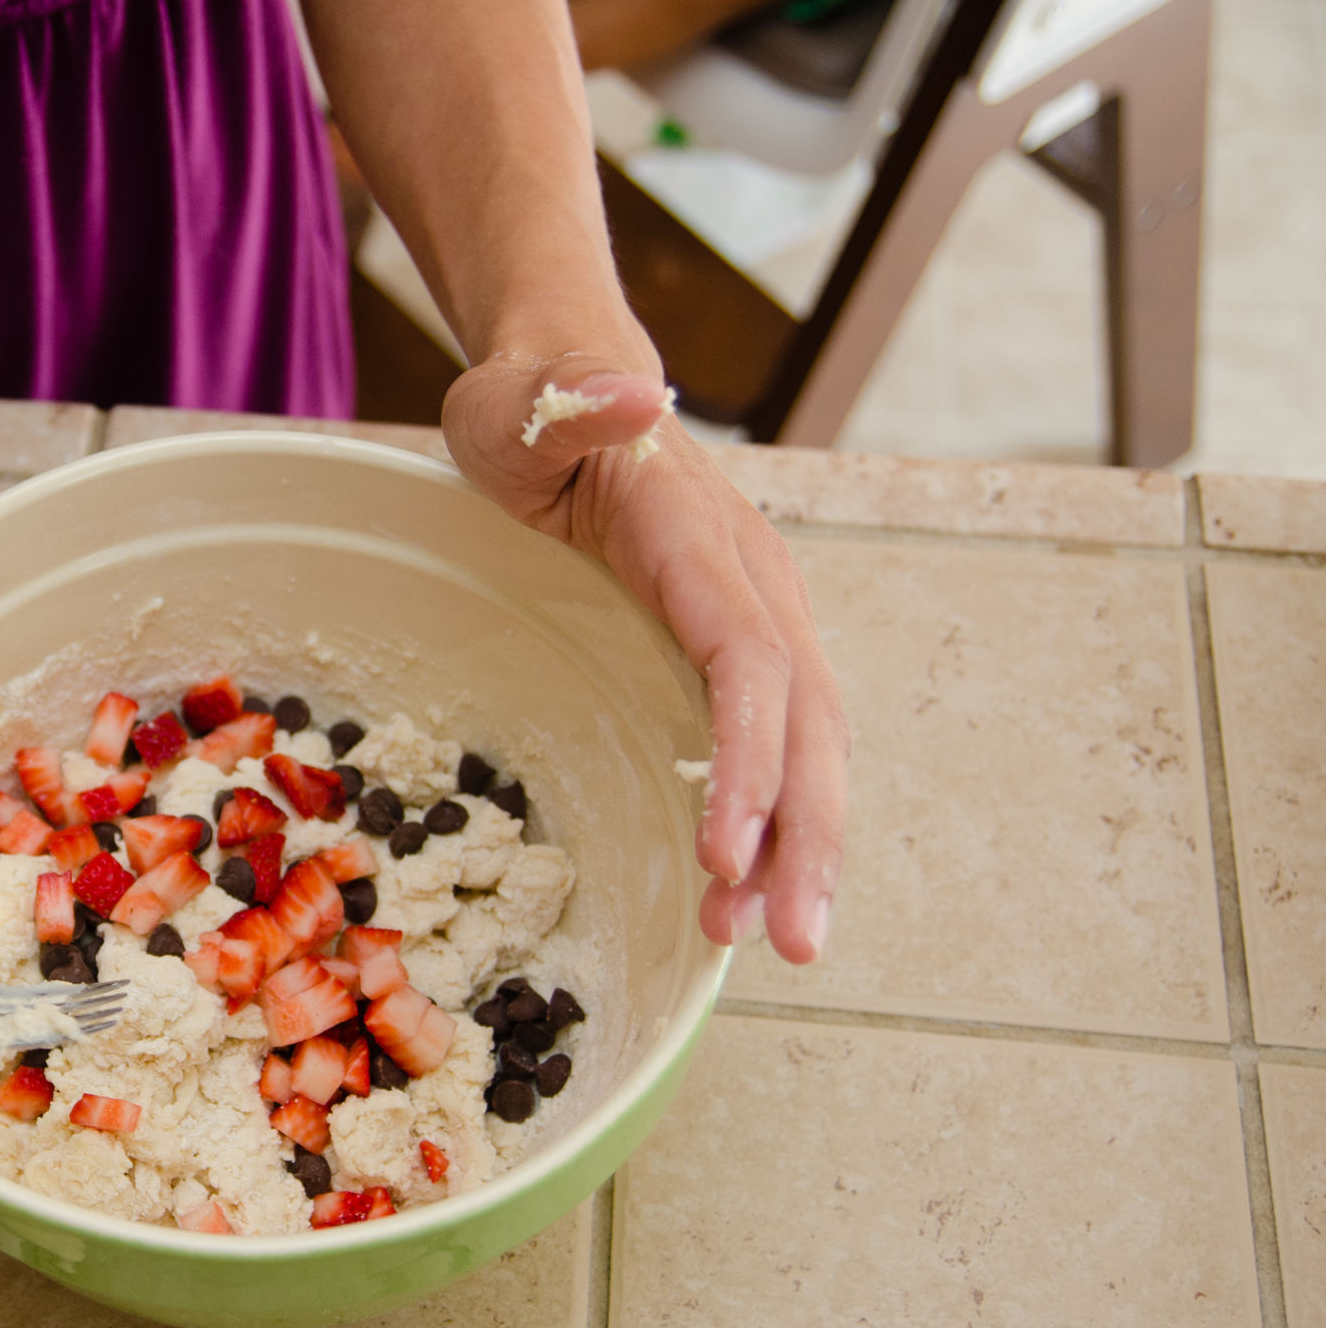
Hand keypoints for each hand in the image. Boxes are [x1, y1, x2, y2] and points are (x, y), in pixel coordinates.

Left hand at [442, 349, 847, 963]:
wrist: (564, 386)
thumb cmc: (532, 406)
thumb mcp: (521, 399)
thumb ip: (565, 398)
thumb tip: (629, 389)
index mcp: (703, 540)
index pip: (748, 660)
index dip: (748, 756)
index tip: (727, 847)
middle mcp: (753, 586)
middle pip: (805, 722)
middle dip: (802, 836)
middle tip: (784, 942)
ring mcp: (755, 618)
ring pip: (805, 745)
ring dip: (795, 846)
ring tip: (766, 940)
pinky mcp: (737, 648)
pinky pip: (776, 743)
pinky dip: (775, 819)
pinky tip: (750, 890)